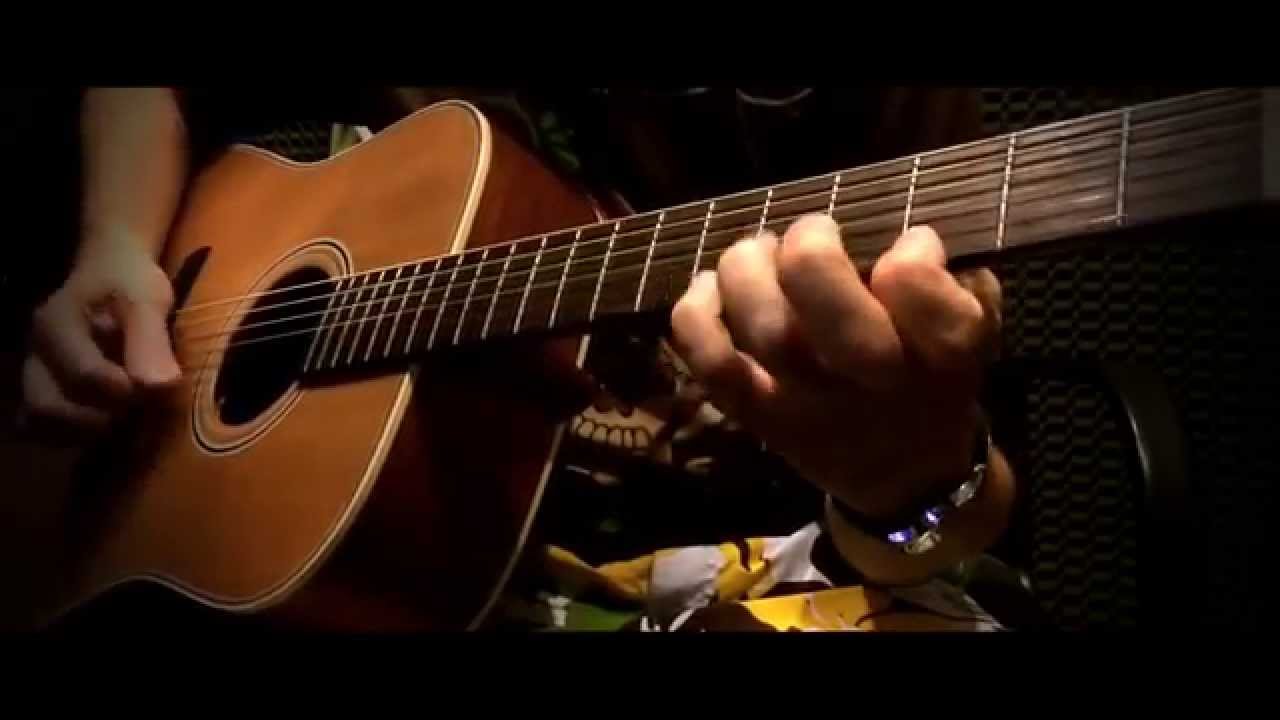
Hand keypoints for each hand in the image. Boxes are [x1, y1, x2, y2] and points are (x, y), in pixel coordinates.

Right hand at [20, 243, 181, 437]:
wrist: (112, 273)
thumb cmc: (129, 283)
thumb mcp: (145, 299)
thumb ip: (149, 341)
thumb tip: (160, 387)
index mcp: (54, 326)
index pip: (82, 375)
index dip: (123, 391)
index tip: (157, 390)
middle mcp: (35, 355)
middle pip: (46, 407)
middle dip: (98, 418)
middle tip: (139, 409)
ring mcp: (34, 376)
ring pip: (38, 423)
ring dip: (84, 432)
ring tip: (125, 419)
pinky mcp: (43, 392)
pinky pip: (42, 429)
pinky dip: (73, 436)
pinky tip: (109, 427)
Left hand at [670, 215, 1000, 516]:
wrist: (903, 477)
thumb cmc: (932, 383)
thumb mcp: (970, 338)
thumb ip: (945, 285)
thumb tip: (907, 240)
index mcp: (942, 357)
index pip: (921, 294)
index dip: (912, 253)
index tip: (910, 247)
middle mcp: (873, 386)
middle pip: (833, 320)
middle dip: (811, 255)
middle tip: (816, 231)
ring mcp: (809, 405)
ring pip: (767, 332)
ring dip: (749, 271)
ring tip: (760, 250)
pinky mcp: (759, 416)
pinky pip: (713, 365)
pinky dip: (698, 315)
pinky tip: (711, 286)